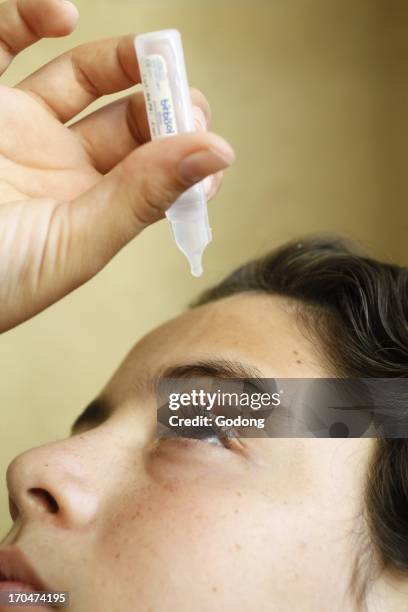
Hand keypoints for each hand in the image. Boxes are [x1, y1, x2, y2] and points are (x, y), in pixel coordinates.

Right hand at [0, 0, 234, 331]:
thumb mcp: (73, 242)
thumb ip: (141, 197)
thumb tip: (219, 153)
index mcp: (90, 211)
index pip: (155, 177)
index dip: (188, 160)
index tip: (214, 146)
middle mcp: (60, 168)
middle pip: (129, 125)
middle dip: (166, 107)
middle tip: (188, 99)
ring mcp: (20, 129)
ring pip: (81, 80)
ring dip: (123, 61)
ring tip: (152, 53)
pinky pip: (3, 40)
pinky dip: (29, 16)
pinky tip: (61, 13)